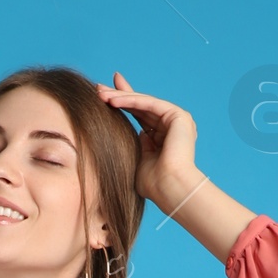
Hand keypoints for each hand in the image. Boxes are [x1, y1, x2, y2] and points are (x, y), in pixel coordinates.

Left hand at [97, 72, 201, 217]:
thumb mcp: (135, 158)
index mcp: (163, 136)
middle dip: (119, 95)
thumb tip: (116, 130)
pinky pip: (150, 104)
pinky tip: (113, 100)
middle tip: (98, 88)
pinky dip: (131, 101)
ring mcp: (177, 120)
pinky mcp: (179, 116)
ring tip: (100, 94)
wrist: (169, 190)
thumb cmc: (152, 184)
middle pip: (141, 105)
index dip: (122, 104)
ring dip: (121, 97)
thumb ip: (131, 143)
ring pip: (144, 103)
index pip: (139, 115)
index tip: (104, 96)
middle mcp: (172, 126)